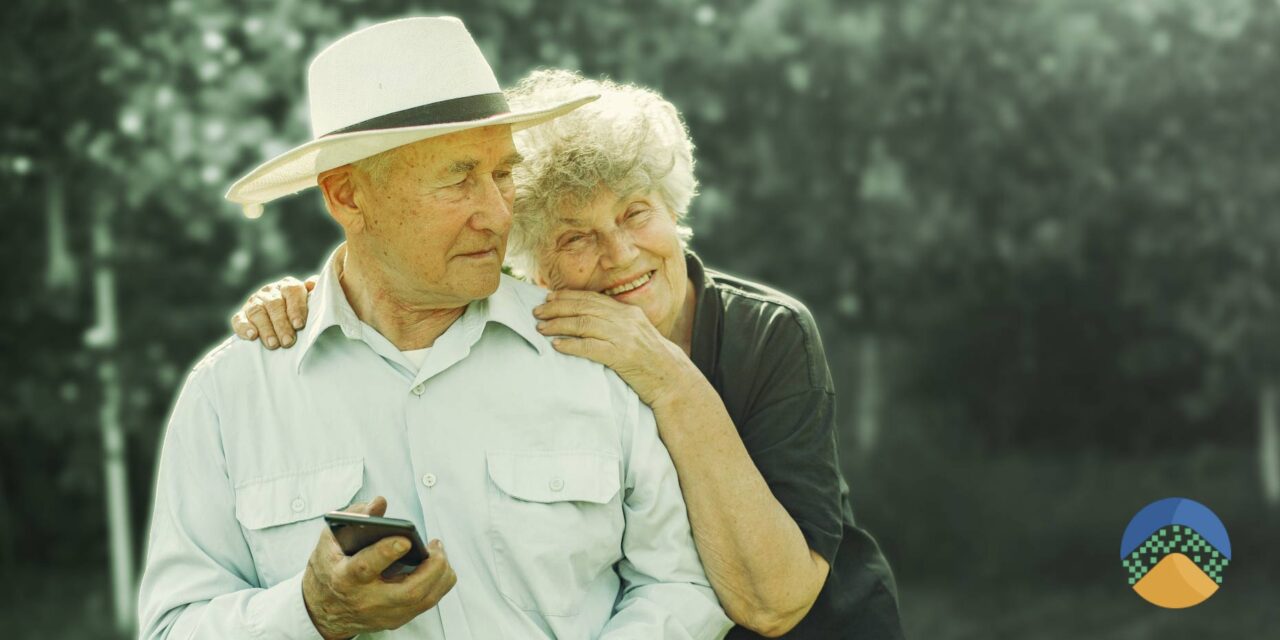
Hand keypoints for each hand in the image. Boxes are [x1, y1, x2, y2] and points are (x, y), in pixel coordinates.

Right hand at [230, 275, 315, 348]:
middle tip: (288, 341)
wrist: (280, 317)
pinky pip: (239, 319)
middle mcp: (270, 291)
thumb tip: (314, 285)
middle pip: (274, 305)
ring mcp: (254, 302)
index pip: (292, 292)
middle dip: (281, 324)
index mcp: (289, 286)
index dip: (296, 308)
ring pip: (257, 312)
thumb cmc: (301, 311)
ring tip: (273, 344)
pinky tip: (252, 336)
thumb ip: (316, 293)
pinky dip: (244, 327)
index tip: (299, 325)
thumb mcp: (310, 300)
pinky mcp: (242, 314)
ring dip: (265, 329)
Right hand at [302, 496, 456, 639]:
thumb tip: (379, 504)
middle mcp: (365, 600)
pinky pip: (427, 603)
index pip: (365, 567)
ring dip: (440, 574)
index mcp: (344, 577)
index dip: (386, 552)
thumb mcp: (330, 539)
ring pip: (424, 599)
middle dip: (431, 567)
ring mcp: (383, 614)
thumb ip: (354, 517)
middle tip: (435, 545)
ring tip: (438, 551)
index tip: (405, 539)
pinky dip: (438, 583)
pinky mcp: (396, 619)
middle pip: (408, 592)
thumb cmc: (329, 568)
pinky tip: (437, 565)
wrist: (323, 610)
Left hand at [533, 290, 695, 406]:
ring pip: (584, 324)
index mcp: (628, 311)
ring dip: (558, 325)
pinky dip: (571, 345)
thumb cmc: (651, 359)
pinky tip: (557, 345)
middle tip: (537, 311)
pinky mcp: (621, 356)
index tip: (549, 298)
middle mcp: (625, 320)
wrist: (671, 378)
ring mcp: (624, 337)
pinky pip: (590, 347)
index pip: (592, 298)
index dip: (567, 296)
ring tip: (541, 328)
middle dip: (557, 308)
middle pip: (584, 308)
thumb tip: (588, 319)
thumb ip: (616, 323)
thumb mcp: (636, 333)